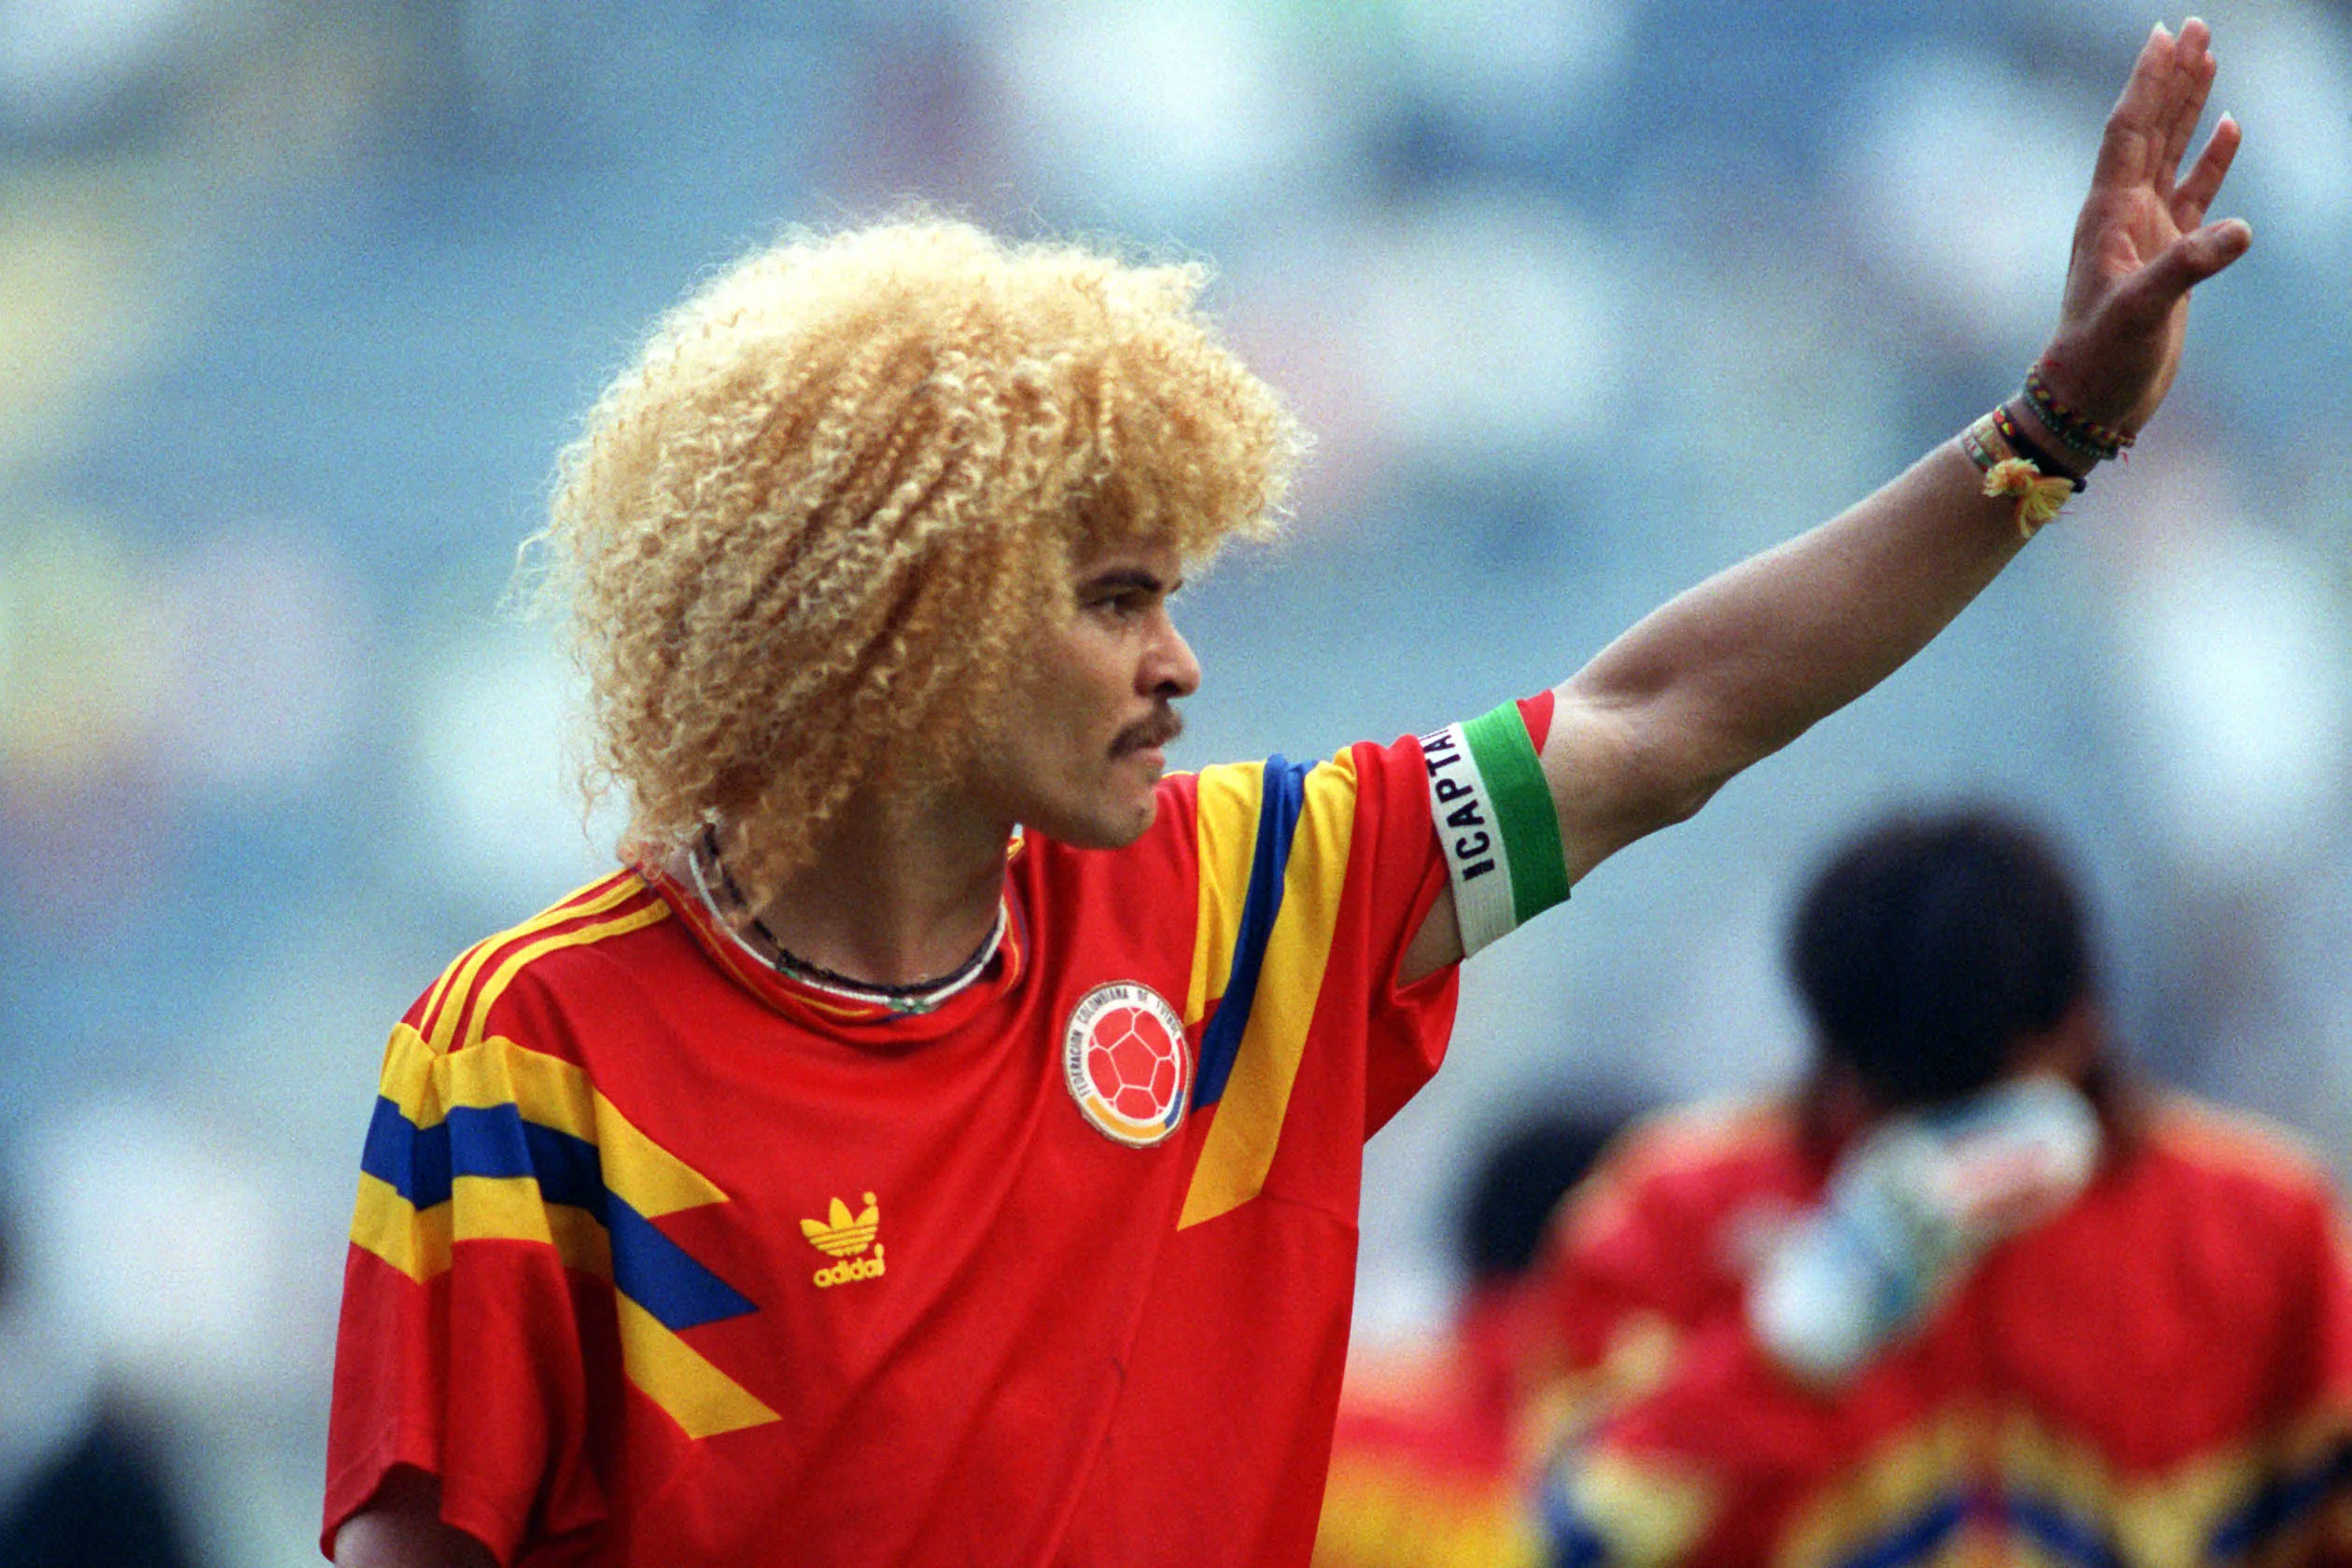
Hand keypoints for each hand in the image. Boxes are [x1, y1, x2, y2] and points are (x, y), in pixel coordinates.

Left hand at [2039, 17, 2249, 434]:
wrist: (2091, 399)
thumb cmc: (2100, 359)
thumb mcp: (2140, 312)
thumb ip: (2187, 268)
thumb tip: (2240, 232)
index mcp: (2107, 214)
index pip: (2128, 132)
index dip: (2147, 84)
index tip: (2164, 36)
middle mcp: (2122, 213)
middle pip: (2150, 128)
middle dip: (2171, 77)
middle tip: (2194, 26)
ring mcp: (2146, 230)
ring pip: (2171, 151)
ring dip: (2189, 104)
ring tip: (2208, 56)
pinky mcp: (2168, 254)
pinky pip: (2194, 191)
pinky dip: (2212, 157)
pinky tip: (2229, 126)